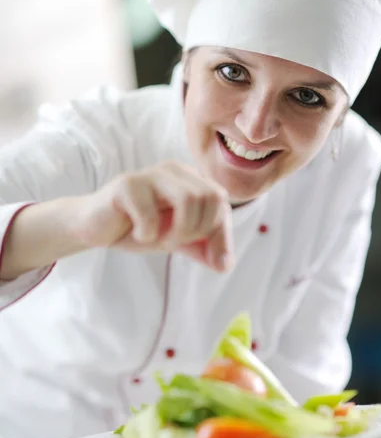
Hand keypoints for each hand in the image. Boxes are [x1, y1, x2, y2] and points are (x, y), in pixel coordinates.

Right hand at [76, 162, 233, 271]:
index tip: (213, 260)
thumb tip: (225, 266)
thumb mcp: (178, 240)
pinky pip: (150, 213)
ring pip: (188, 199)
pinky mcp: (127, 184)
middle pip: (211, 197)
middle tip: (175, 242)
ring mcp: (150, 175)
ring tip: (160, 241)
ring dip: (178, 232)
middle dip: (198, 230)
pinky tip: (138, 235)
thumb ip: (204, 249)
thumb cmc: (140, 229)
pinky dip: (148, 233)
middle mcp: (174, 171)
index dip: (221, 235)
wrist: (97, 229)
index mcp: (189, 179)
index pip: (221, 201)